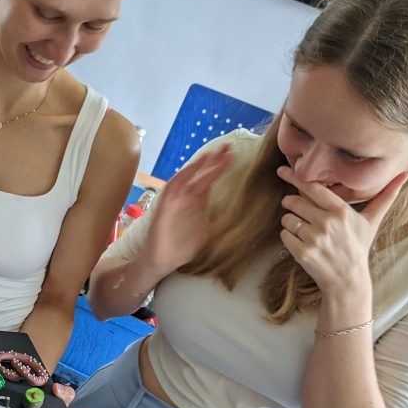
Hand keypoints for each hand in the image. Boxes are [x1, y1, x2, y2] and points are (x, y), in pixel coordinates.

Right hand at [141, 145, 233, 270]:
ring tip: (211, 155)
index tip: (233, 155)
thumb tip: (244, 220)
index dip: (220, 167)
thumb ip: (221, 224)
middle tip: (228, 146)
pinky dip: (179, 180)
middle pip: (200, 174)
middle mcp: (186, 197)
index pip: (210, 179)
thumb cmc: (183, 248)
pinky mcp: (164, 209)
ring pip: (186, 178)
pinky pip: (170, 191)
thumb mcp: (209, 233)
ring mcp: (174, 201)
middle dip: (213, 160)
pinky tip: (189, 171)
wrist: (163, 261)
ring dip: (197, 166)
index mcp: (197, 201)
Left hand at [277, 166, 407, 293]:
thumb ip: (386, 197)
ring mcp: (314, 239)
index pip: (312, 188)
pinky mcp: (302, 253)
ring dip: (290, 222)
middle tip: (296, 208)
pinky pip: (283, 235)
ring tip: (305, 230)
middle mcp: (327, 223)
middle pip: (294, 202)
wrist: (347, 279)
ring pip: (287, 219)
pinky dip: (288, 237)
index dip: (294, 177)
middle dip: (291, 203)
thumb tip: (406, 174)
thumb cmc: (358, 246)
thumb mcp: (372, 221)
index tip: (282, 170)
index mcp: (342, 211)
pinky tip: (302, 242)